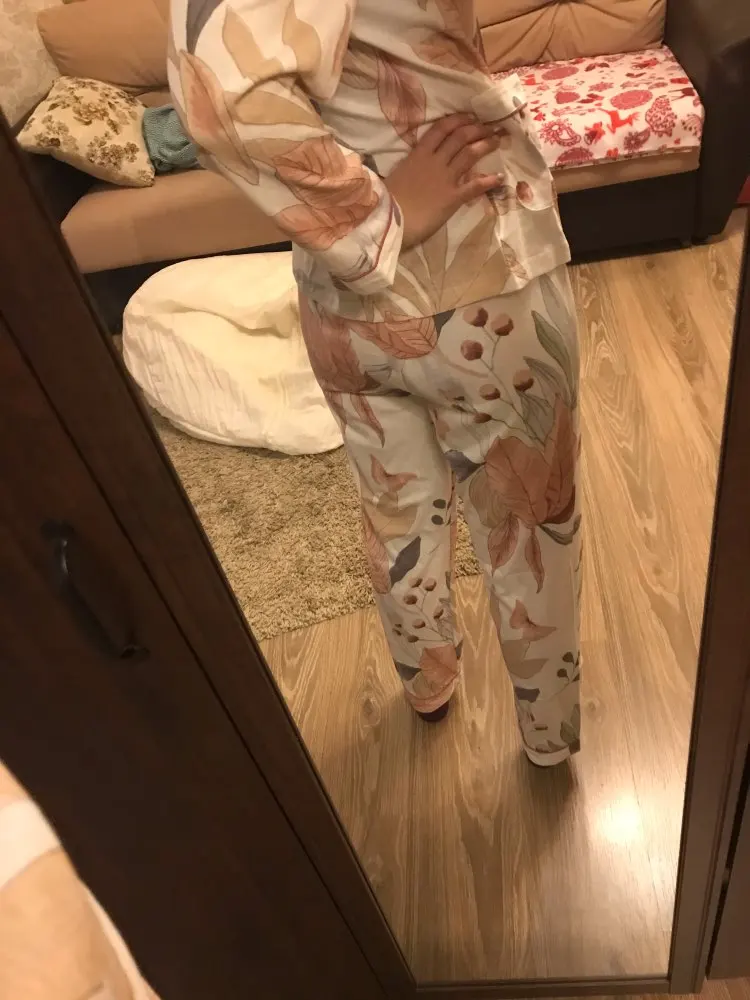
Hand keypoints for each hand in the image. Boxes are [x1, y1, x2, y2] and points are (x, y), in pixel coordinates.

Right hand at [384, 114, 502, 249]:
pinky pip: (475, 185)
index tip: (470, 117)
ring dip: (486, 145)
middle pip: (460, 137)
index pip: (441, 129)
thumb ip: (410, 167)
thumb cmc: (387, 200)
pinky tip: (501, 177)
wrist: (388, 220)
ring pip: (470, 154)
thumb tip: (413, 166)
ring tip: (498, 140)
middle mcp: (435, 161)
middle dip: (477, 129)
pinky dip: (489, 180)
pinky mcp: (453, 197)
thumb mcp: (397, 175)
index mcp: (418, 154)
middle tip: (490, 126)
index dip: (458, 120)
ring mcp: (445, 178)